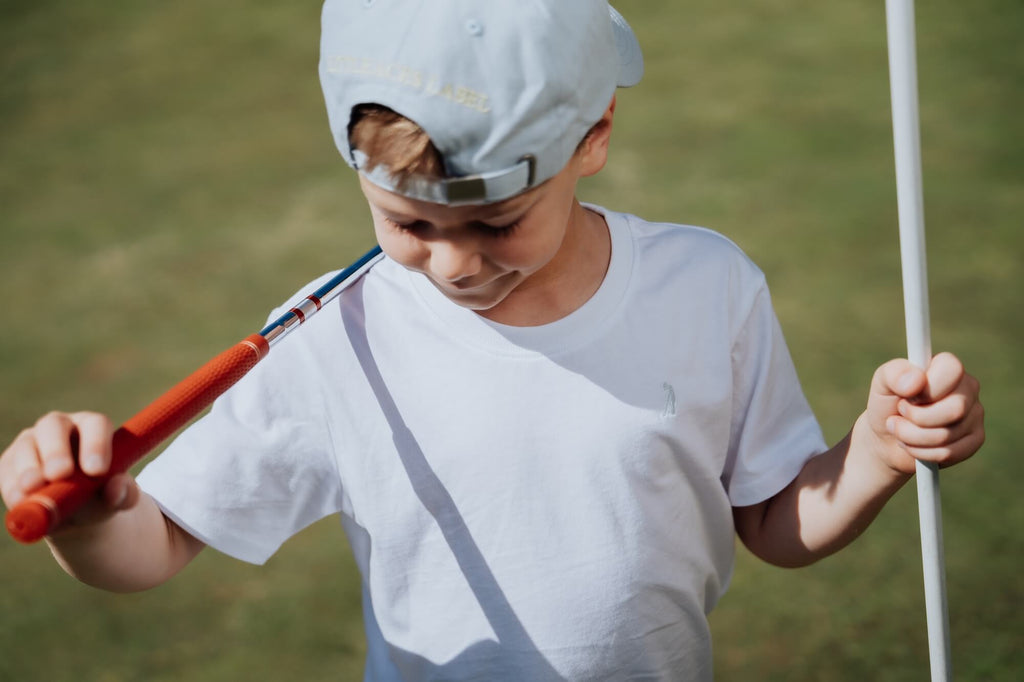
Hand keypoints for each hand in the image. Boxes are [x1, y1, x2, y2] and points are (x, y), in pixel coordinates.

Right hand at [0, 412, 138, 527]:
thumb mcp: (117, 498)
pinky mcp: (10, 461)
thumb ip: (124, 493)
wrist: (75, 513)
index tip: (97, 471)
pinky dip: (12, 484)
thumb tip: (116, 489)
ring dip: (29, 467)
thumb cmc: (101, 497)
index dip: (96, 444)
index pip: (96, 425)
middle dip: (56, 450)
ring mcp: (32, 442)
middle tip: (60, 474)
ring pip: (26, 445)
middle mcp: (61, 427)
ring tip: (34, 488)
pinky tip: (20, 499)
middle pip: (54, 425)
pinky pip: (7, 468)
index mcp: (93, 428)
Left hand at [864, 352, 984, 474]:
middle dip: (916, 418)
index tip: (907, 395)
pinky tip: (913, 445)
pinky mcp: (975, 439)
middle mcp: (967, 388)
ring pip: (948, 434)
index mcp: (948, 367)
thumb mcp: (882, 383)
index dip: (926, 389)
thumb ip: (894, 373)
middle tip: (899, 415)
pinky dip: (921, 452)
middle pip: (955, 409)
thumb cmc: (887, 404)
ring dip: (912, 437)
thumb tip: (916, 380)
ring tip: (900, 430)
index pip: (953, 370)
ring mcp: (975, 414)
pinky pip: (950, 453)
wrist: (886, 437)